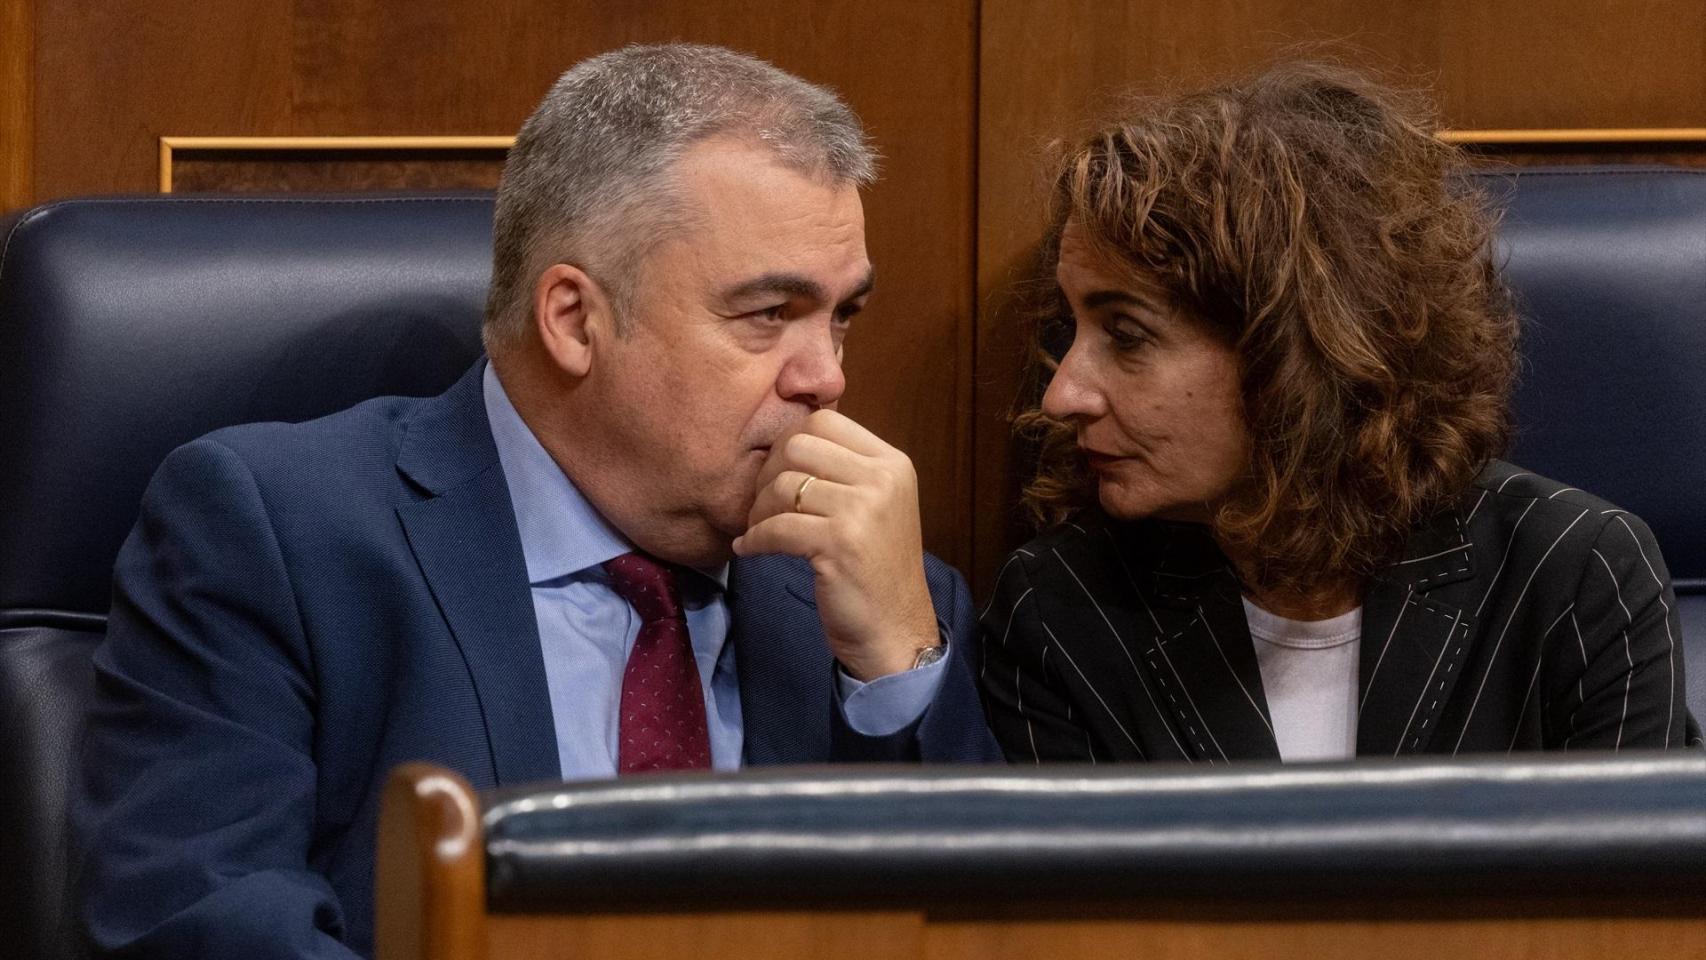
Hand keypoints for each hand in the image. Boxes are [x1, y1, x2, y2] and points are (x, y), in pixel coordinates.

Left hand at [733, 410, 938, 680]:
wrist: (897, 630)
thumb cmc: (876, 569)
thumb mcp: (875, 506)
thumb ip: (844, 470)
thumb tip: (783, 443)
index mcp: (892, 463)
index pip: (825, 420)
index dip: (788, 442)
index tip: (777, 473)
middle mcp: (882, 479)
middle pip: (798, 444)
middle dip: (768, 472)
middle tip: (762, 503)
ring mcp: (863, 510)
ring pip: (783, 485)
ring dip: (758, 510)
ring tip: (757, 530)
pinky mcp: (839, 544)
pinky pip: (776, 527)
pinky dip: (754, 539)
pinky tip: (750, 549)